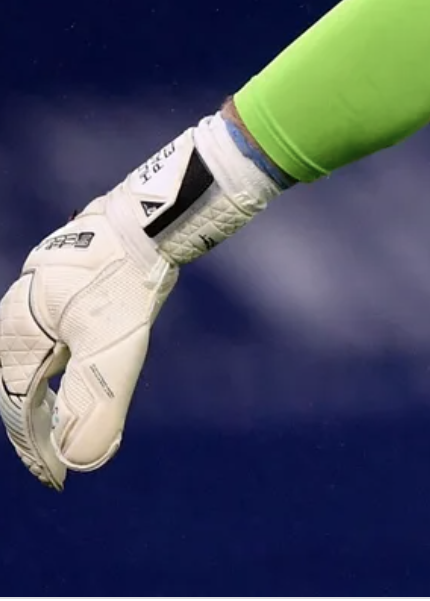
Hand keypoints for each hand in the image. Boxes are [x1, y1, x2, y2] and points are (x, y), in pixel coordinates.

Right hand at [0, 199, 176, 488]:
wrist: (147, 219)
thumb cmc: (125, 281)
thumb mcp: (113, 349)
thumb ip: (94, 404)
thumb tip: (79, 459)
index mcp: (16, 334)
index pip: (18, 406)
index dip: (35, 446)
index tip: (56, 478)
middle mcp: (15, 318)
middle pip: (13, 385)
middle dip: (28, 425)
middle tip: (49, 458)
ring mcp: (33, 301)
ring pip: (26, 361)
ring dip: (37, 398)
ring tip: (52, 427)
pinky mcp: (56, 291)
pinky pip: (43, 341)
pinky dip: (51, 369)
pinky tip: (65, 376)